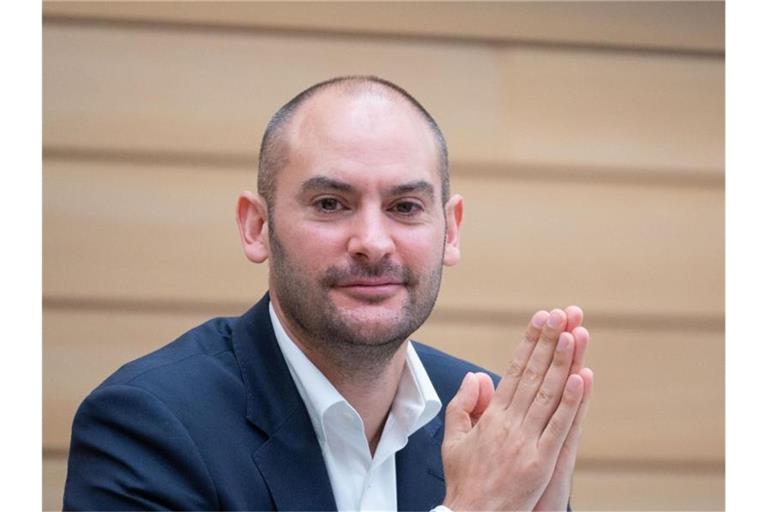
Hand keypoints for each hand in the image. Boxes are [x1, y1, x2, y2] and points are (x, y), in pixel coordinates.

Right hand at [441, 309, 586, 509]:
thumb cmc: (464, 481)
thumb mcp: (453, 440)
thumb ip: (463, 405)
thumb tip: (476, 376)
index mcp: (491, 417)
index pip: (513, 370)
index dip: (529, 342)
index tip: (541, 318)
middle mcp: (509, 424)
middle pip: (533, 375)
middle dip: (548, 341)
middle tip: (561, 313)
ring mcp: (527, 442)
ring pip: (548, 394)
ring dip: (562, 362)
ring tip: (573, 333)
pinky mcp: (542, 462)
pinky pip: (559, 427)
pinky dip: (571, 402)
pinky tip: (580, 378)